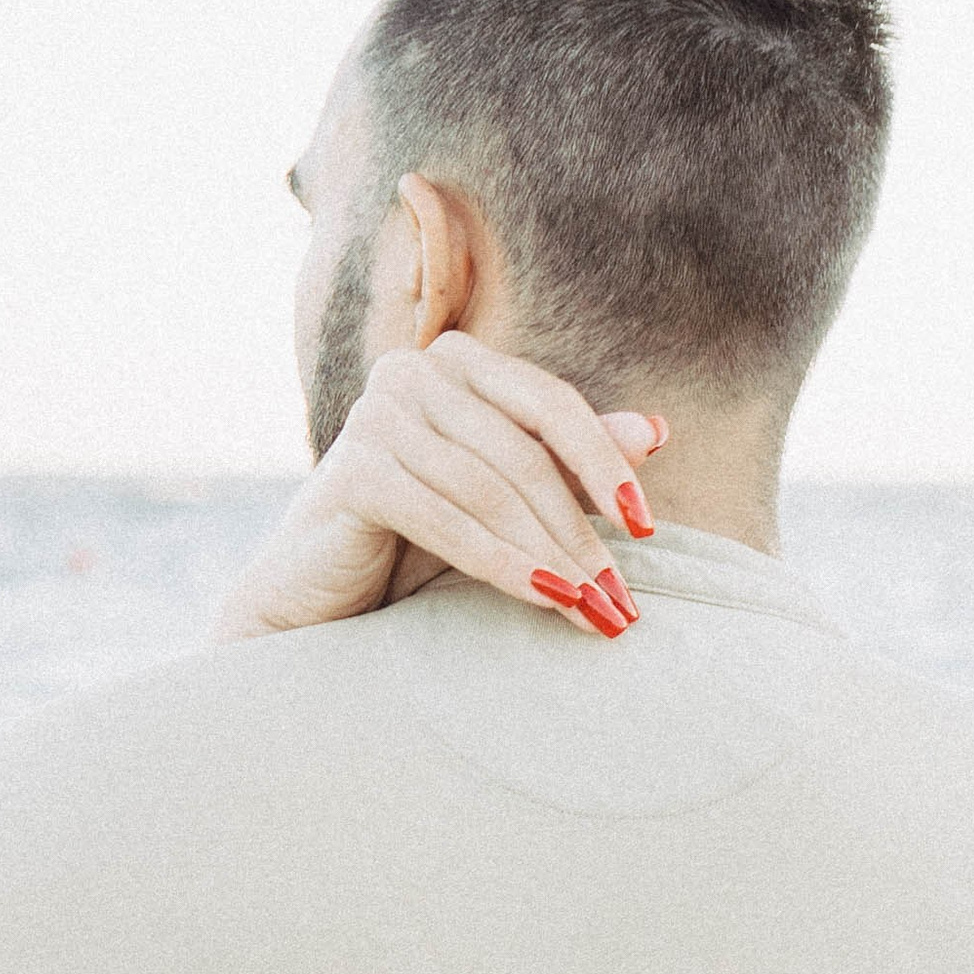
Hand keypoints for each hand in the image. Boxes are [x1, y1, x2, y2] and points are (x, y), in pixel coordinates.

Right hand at [214, 341, 664, 643]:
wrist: (315, 590)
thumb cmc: (415, 538)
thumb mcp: (505, 496)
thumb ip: (569, 460)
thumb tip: (658, 430)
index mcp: (458, 361)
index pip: (552, 405)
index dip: (606, 464)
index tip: (647, 528)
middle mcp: (413, 370)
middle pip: (526, 454)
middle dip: (581, 534)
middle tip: (621, 601)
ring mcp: (377, 413)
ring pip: (493, 491)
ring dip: (552, 558)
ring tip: (593, 611)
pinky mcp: (354, 469)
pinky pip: (448, 518)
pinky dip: (501, 563)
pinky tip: (543, 599)